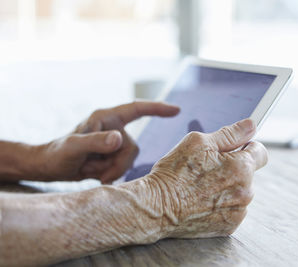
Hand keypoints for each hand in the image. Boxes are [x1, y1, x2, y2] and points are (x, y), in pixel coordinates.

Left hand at [37, 102, 179, 182]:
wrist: (51, 167)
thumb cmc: (57, 153)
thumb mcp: (73, 147)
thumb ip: (95, 142)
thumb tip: (119, 139)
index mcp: (106, 118)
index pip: (137, 109)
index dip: (157, 109)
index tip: (176, 110)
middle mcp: (113, 128)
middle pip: (133, 146)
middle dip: (118, 163)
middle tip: (98, 172)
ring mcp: (113, 143)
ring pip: (130, 159)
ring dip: (113, 170)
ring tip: (94, 172)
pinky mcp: (112, 156)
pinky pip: (124, 167)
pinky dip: (113, 174)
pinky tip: (98, 176)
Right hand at [144, 118, 267, 237]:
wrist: (156, 207)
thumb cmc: (174, 173)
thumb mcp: (199, 143)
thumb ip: (230, 134)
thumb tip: (251, 125)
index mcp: (242, 167)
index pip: (260, 152)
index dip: (247, 146)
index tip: (236, 148)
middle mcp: (245, 191)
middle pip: (248, 172)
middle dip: (233, 167)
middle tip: (208, 168)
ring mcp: (238, 211)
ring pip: (240, 191)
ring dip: (228, 186)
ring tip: (202, 186)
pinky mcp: (229, 226)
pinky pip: (232, 209)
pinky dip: (221, 204)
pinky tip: (202, 201)